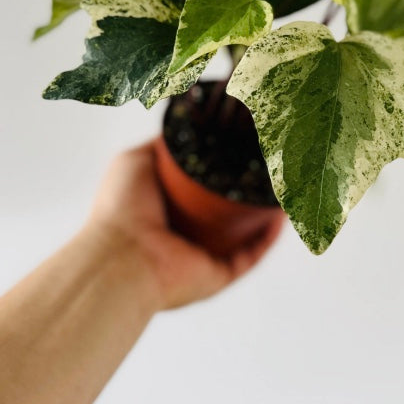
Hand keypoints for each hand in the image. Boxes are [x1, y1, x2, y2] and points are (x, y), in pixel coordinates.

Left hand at [84, 140, 280, 311]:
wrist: (121, 256)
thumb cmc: (120, 210)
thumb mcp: (135, 161)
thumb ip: (159, 146)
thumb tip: (183, 127)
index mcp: (168, 212)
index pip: (203, 190)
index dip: (223, 170)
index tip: (243, 148)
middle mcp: (187, 237)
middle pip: (228, 211)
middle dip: (250, 191)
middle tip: (269, 166)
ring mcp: (204, 258)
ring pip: (246, 234)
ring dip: (265, 213)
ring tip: (283, 186)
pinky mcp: (219, 276)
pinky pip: (251, 255)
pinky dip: (268, 237)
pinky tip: (280, 213)